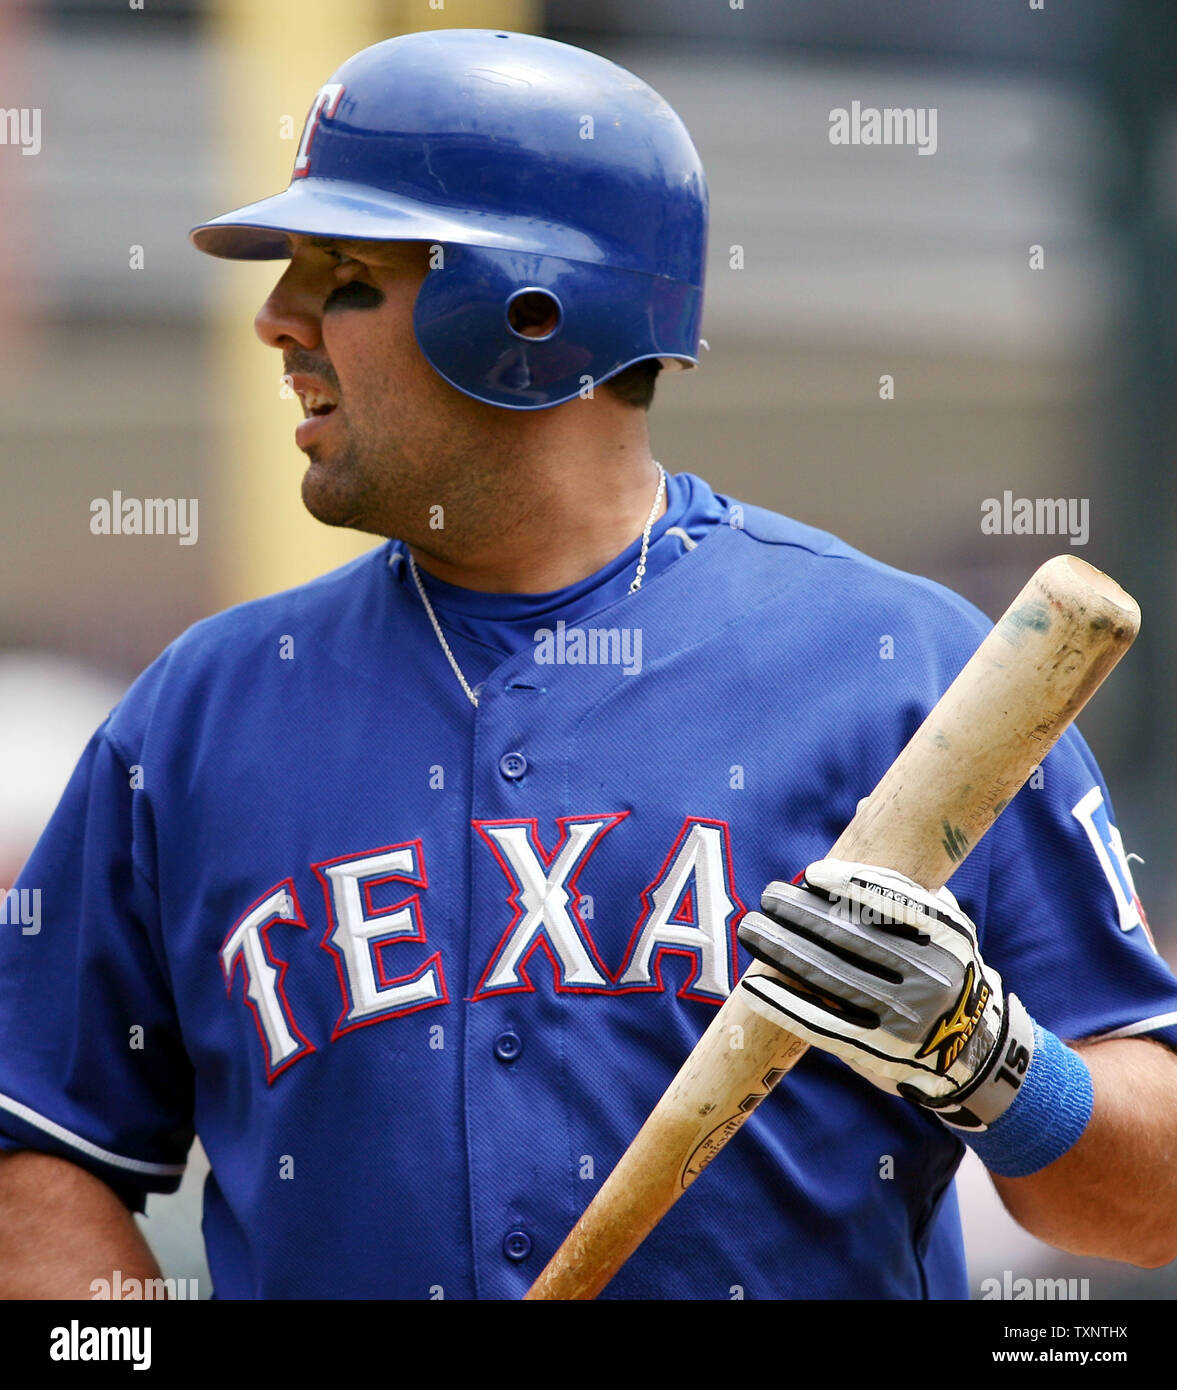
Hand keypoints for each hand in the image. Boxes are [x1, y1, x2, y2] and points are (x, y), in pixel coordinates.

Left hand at [737, 858, 1035, 1129]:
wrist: (972, 1048)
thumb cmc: (944, 967)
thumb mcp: (943, 920)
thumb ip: (902, 869)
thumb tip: (863, 804)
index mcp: (948, 938)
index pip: (893, 902)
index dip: (849, 885)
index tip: (811, 874)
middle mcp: (929, 977)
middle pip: (852, 938)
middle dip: (801, 914)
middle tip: (768, 895)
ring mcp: (902, 1018)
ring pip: (829, 976)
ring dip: (782, 950)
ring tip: (751, 929)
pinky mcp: (876, 1051)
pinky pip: (820, 1022)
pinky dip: (784, 1001)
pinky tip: (755, 982)